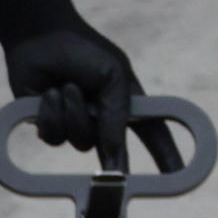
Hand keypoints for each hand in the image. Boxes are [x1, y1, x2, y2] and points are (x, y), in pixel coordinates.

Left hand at [0, 0, 183, 173]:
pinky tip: (48, 93)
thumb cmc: (83, 50)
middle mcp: (103, 118)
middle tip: (114, 180)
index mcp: (127, 102)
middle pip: (115, 153)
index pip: (153, 134)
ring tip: (68, 87)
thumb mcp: (112, 76)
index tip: (177, 175)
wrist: (40, 37)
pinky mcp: (50, 125)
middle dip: (115, 167)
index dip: (165, 155)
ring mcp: (76, 123)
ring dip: (73, 114)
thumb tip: (114, 153)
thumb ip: (117, 114)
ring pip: (80, 143)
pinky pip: (54, 137)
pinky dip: (51, 114)